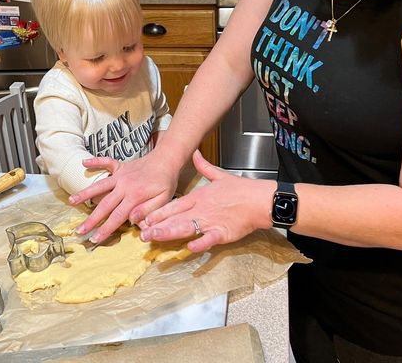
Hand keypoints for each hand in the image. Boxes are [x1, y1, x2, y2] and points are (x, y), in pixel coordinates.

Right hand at [68, 150, 179, 242]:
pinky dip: (95, 162)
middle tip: (78, 231)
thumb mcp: (164, 199)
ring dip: (85, 193)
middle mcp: (124, 185)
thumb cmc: (166, 181)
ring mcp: (120, 175)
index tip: (94, 239)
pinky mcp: (120, 167)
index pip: (117, 216)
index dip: (105, 229)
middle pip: (104, 205)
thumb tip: (133, 220)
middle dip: (91, 219)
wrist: (167, 159)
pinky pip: (106, 163)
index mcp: (135, 196)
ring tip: (71, 201)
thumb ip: (149, 209)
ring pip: (99, 185)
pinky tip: (83, 162)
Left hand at [140, 150, 274, 251]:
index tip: (144, 219)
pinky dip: (199, 243)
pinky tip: (189, 247)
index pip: (175, 205)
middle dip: (158, 226)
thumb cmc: (240, 189)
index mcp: (199, 197)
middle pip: (176, 218)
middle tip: (141, 234)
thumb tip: (195, 153)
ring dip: (170, 233)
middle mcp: (202, 209)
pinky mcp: (223, 233)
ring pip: (186, 228)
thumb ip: (203, 166)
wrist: (259, 199)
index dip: (159, 212)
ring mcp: (211, 222)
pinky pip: (209, 239)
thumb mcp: (219, 175)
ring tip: (155, 238)